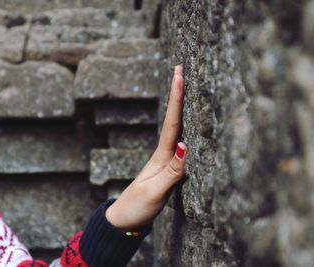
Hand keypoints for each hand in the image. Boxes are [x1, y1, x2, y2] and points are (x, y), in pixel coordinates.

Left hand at [105, 65, 186, 230]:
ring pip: (176, 130)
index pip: (171, 122)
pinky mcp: (168, 171)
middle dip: (178, 95)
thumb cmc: (138, 207)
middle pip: (174, 120)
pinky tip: (189, 126)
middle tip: (181, 70)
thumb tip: (187, 145)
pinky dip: (185, 129)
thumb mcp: (156, 190)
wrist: (124, 222)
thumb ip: (173, 170)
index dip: (176, 98)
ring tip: (186, 88)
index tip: (179, 74)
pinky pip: (179, 144)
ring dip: (181, 108)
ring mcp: (164, 161)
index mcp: (160, 155)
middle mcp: (163, 154)